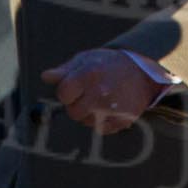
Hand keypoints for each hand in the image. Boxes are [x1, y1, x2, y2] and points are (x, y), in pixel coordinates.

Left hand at [41, 49, 161, 134]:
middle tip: (89, 92)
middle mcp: (100, 93)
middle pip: (73, 112)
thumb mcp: (87, 59)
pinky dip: (103, 121)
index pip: (63, 94)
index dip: (66, 92)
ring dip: (90, 113)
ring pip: (86, 122)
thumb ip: (65, 70)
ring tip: (102, 98)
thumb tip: (45, 77)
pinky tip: (111, 107)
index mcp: (89, 75)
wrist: (142, 72)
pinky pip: (101, 129)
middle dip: (77, 104)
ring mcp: (112, 109)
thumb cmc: (108, 64)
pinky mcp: (122, 120)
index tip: (75, 86)